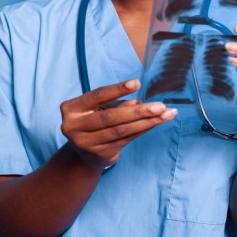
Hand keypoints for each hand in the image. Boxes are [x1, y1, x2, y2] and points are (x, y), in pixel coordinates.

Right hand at [60, 79, 177, 169]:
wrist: (83, 154)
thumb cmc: (92, 122)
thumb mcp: (99, 108)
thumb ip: (116, 104)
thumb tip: (140, 101)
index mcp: (71, 109)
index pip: (97, 96)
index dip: (117, 89)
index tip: (137, 83)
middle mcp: (74, 127)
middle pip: (111, 116)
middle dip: (139, 110)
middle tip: (160, 105)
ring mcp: (87, 143)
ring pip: (122, 130)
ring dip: (147, 121)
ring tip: (165, 113)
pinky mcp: (100, 154)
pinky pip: (127, 139)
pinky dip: (143, 129)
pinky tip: (156, 122)